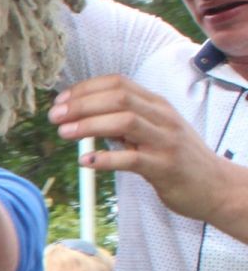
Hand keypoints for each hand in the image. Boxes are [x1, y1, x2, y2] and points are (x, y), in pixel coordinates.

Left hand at [53, 75, 247, 236]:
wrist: (216, 186)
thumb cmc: (176, 159)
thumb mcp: (153, 132)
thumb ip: (124, 123)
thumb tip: (84, 117)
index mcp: (156, 105)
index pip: (118, 84)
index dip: (86, 89)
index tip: (60, 101)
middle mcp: (162, 118)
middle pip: (119, 98)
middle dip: (82, 104)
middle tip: (55, 116)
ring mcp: (164, 141)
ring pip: (126, 122)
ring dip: (90, 125)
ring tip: (64, 133)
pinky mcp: (164, 167)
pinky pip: (133, 159)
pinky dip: (107, 159)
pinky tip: (86, 163)